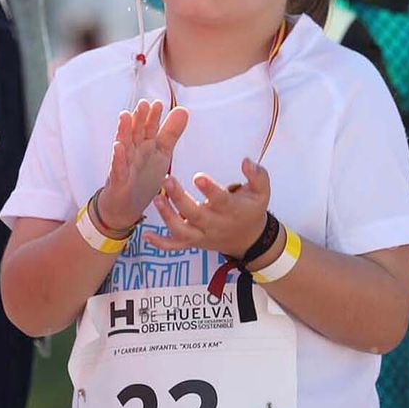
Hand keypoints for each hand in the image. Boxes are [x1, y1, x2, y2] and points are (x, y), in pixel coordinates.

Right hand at [100, 100, 188, 228]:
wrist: (125, 206)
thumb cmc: (142, 177)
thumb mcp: (161, 154)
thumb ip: (170, 133)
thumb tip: (183, 109)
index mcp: (145, 146)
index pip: (149, 129)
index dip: (153, 117)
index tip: (159, 104)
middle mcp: (133, 152)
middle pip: (135, 133)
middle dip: (139, 119)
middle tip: (144, 104)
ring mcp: (124, 165)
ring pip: (124, 146)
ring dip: (124, 131)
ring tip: (126, 116)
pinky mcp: (118, 181)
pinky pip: (117, 168)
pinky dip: (117, 158)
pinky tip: (118, 147)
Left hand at [145, 159, 272, 257]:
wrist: (249, 240)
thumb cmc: (252, 210)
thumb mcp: (262, 192)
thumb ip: (258, 175)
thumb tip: (246, 161)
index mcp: (231, 209)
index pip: (220, 200)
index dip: (210, 190)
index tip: (198, 177)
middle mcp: (215, 224)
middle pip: (195, 214)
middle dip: (179, 198)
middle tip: (166, 180)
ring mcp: (202, 235)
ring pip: (182, 231)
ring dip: (167, 217)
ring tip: (156, 199)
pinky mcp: (194, 242)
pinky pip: (176, 246)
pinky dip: (161, 243)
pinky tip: (146, 235)